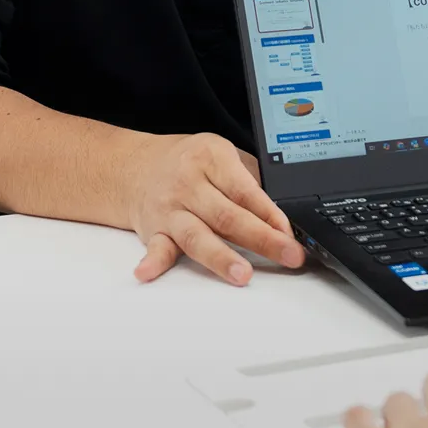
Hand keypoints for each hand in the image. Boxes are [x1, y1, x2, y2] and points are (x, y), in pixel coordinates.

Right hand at [130, 132, 305, 285]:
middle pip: (227, 216)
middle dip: (262, 239)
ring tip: (242, 274)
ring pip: (196, 236)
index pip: (245, 190)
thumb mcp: (222, 154)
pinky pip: (155, 247)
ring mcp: (170, 208)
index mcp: (211, 157)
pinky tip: (148, 272)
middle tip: (290, 256)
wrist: (137, 166)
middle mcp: (189, 183)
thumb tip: (284, 211)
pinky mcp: (154, 230)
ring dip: (220, 257)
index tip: (289, 233)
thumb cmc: (190, 162)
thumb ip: (250, 178)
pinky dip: (153, 261)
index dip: (270, 213)